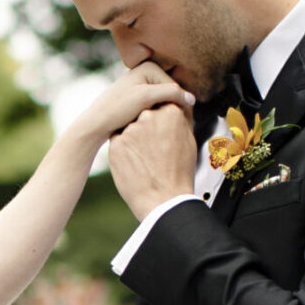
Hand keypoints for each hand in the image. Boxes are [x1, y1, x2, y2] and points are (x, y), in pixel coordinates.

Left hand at [70, 60, 194, 159]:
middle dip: (168, 110)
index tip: (170, 121)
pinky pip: (155, 108)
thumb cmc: (117, 109)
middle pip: (170, 95)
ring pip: (163, 103)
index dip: (175, 106)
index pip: (175, 88)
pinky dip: (155, 117)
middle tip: (163, 127)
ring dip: (162, 115)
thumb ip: (171, 94)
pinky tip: (149, 128)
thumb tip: (192, 99)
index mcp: (149, 65)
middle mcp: (146, 71)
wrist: (95, 123)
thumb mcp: (145, 98)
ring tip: (155, 128)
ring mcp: (142, 85)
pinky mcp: (138, 97)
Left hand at [110, 103, 203, 220]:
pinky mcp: (116, 142)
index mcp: (170, 112)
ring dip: (135, 139)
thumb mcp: (188, 140)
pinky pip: (119, 140)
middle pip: (144, 113)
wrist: (163, 199)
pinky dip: (125, 150)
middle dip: (147, 127)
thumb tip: (178, 108)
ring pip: (130, 127)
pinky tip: (135, 163)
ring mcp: (131, 129)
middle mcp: (149, 116)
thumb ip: (180, 120)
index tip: (161, 130)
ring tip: (145, 158)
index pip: (161, 104)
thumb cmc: (178, 173)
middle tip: (153, 147)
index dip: (160, 119)